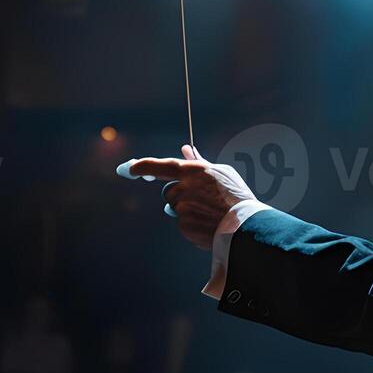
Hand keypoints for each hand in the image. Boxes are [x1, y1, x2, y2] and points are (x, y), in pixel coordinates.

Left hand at [119, 145, 257, 249]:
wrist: (246, 224)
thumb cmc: (236, 196)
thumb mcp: (221, 173)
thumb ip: (199, 161)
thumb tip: (185, 148)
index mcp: (192, 170)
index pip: (157, 166)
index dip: (139, 167)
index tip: (126, 169)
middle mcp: (183, 187)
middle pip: (169, 191)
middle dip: (180, 195)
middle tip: (204, 200)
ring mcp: (182, 206)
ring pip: (175, 207)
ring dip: (187, 209)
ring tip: (210, 212)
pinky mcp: (183, 224)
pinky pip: (182, 223)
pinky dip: (192, 223)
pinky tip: (208, 223)